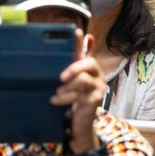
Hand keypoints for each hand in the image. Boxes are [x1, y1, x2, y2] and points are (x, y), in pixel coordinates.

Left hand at [53, 28, 106, 152]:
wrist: (79, 124)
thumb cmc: (74, 100)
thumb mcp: (69, 82)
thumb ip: (68, 67)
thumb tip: (65, 53)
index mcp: (90, 69)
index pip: (87, 52)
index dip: (82, 42)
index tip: (77, 31)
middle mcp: (97, 75)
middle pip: (89, 63)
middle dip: (74, 67)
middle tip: (61, 77)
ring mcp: (98, 88)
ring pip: (83, 79)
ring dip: (67, 87)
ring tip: (57, 93)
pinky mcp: (95, 101)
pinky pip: (80, 96)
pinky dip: (65, 98)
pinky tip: (56, 101)